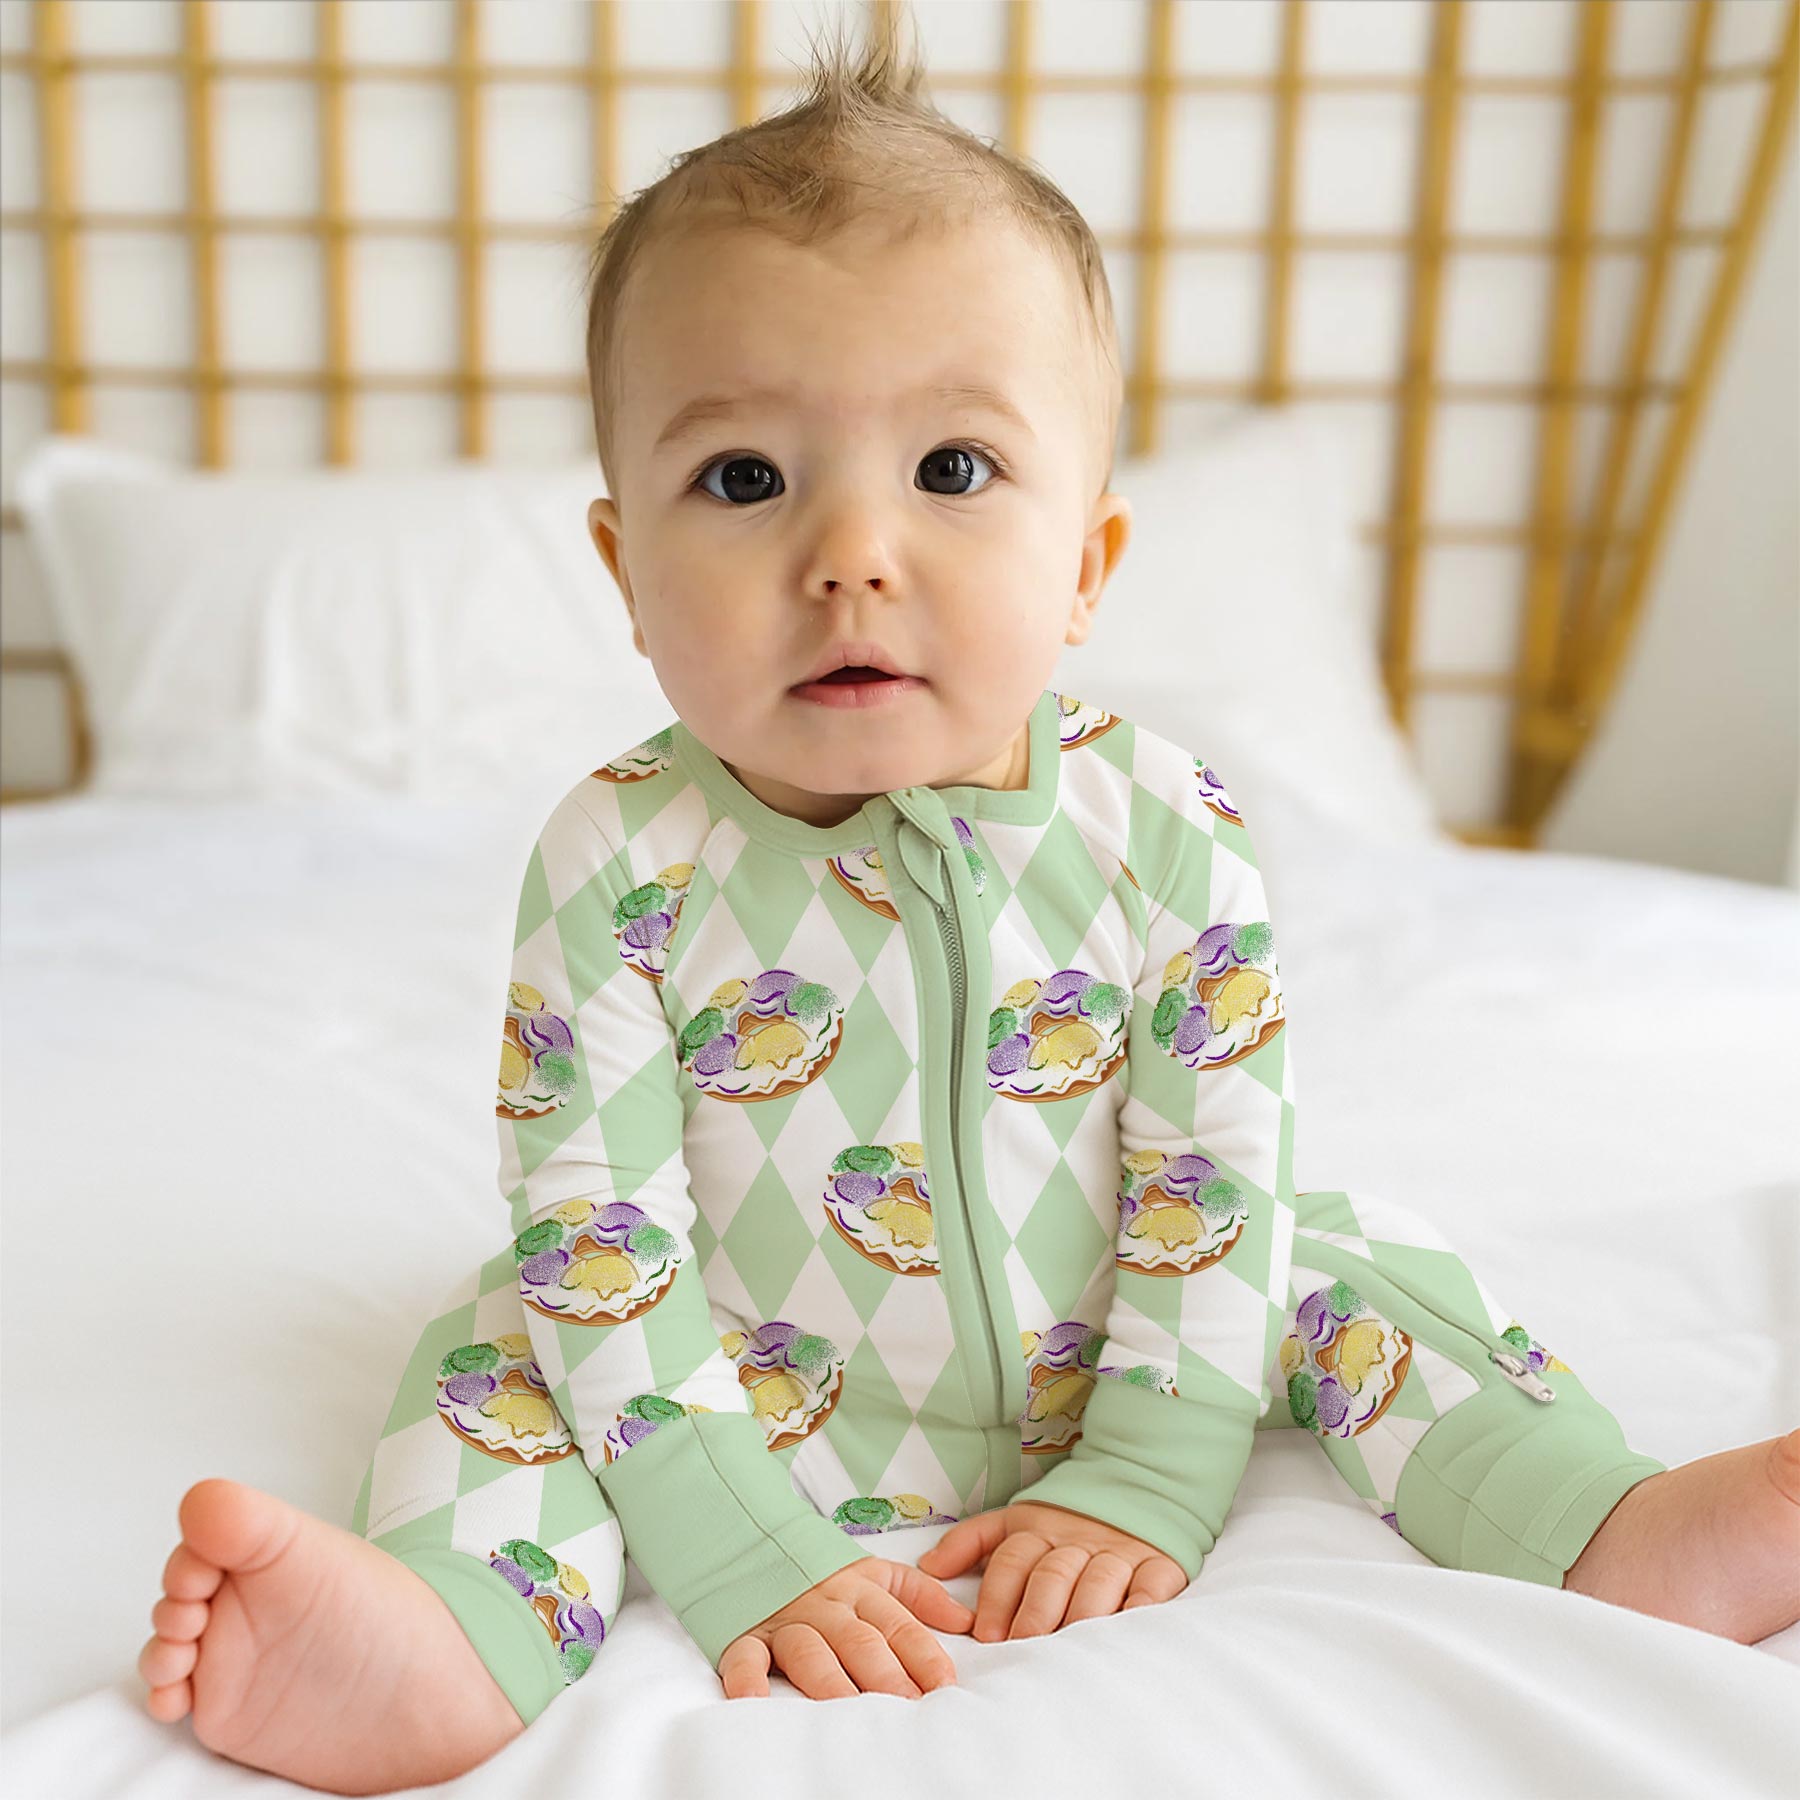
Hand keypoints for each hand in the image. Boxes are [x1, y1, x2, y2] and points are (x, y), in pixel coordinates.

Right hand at [717, 1557, 973, 1700]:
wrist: (756, 1545)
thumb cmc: (825, 1573)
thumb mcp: (875, 1573)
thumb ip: (920, 1595)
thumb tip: (965, 1620)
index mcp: (860, 1590)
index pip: (898, 1625)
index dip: (922, 1654)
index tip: (943, 1683)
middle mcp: (826, 1606)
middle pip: (858, 1640)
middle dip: (884, 1672)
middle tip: (904, 1703)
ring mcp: (785, 1620)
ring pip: (810, 1649)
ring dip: (830, 1679)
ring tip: (848, 1707)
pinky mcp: (747, 1634)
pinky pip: (745, 1655)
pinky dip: (747, 1677)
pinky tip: (755, 1699)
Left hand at [917, 1500, 1187, 1640]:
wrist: (1136, 1487)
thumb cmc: (1065, 1523)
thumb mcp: (1016, 1522)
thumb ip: (971, 1542)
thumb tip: (928, 1566)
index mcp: (1040, 1531)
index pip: (1013, 1560)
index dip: (997, 1596)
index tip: (985, 1634)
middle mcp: (1077, 1543)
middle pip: (1052, 1575)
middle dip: (1034, 1613)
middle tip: (1022, 1645)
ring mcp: (1119, 1554)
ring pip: (1098, 1581)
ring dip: (1081, 1614)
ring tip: (1069, 1647)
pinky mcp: (1158, 1566)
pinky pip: (1151, 1586)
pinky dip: (1141, 1606)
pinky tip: (1128, 1626)